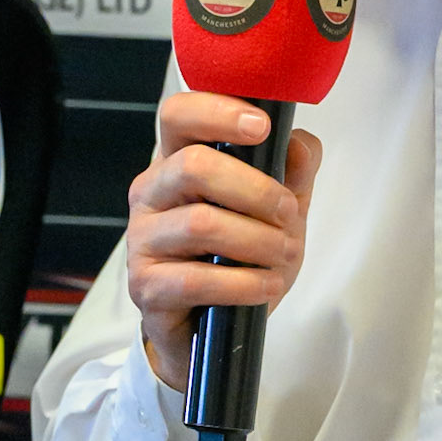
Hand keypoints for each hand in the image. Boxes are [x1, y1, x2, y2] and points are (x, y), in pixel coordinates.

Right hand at [126, 91, 321, 390]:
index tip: (262, 127)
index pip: (178, 114)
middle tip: (288, 213)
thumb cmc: (241, 257)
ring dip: (258, 240)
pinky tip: (266, 286)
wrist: (215, 329)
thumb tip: (299, 141)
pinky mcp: (145, 286)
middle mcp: (151, 193)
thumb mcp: (278, 211)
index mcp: (177, 161)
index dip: (218, 112)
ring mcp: (142, 240)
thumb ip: (293, 172)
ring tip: (285, 255)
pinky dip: (244, 283)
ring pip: (201, 223)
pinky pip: (196, 279)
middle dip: (255, 189)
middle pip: (192, 165)